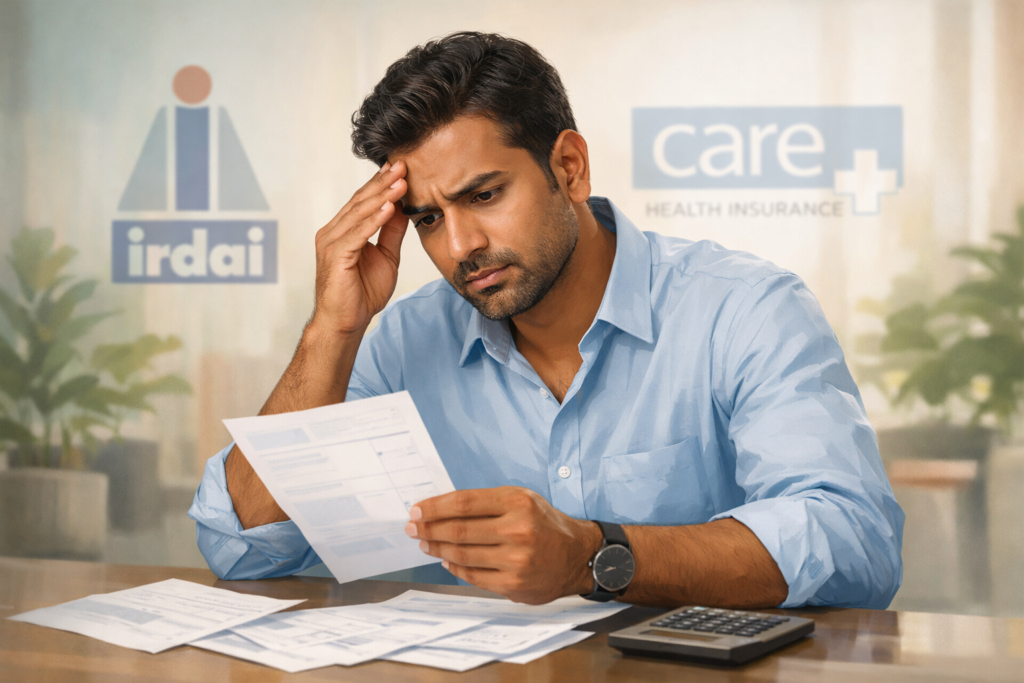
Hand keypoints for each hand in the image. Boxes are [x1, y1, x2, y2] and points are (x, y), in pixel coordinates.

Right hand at [311, 161, 408, 334]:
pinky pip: (357, 234)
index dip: (382, 183)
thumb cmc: (361, 293)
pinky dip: (373, 220)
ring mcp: (331, 243)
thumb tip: (403, 208)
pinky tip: (389, 208)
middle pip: (360, 201)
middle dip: (383, 182)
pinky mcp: (336, 256)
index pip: (364, 201)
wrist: (346, 323)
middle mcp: (333, 232)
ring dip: (382, 196)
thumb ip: (391, 232)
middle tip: (402, 164)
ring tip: (401, 182)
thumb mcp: (386, 257)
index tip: (401, 167)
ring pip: (359, 213)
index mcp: (343, 230)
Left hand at [405, 487, 602, 604]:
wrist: (577, 556)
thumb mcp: (522, 500)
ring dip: (437, 548)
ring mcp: (516, 560)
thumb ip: (487, 503)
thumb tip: (442, 509)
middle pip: (458, 530)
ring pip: (462, 554)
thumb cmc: (545, 525)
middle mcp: (518, 530)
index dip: (434, 507)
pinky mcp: (513, 584)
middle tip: (412, 528)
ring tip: (425, 543)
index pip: (464, 503)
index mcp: (518, 502)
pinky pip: (472, 575)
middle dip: (428, 529)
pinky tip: (446, 560)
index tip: (416, 510)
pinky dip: (454, 567)